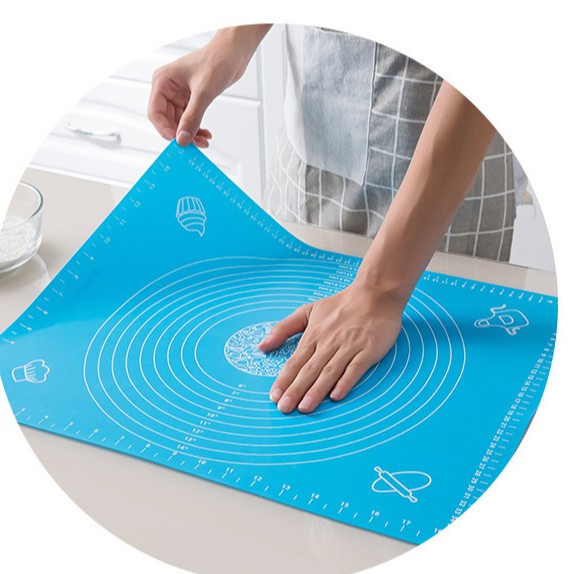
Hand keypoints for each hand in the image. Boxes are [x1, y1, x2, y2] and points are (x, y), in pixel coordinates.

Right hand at [147, 26, 269, 146]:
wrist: (234, 52)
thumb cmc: (217, 60)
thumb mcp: (203, 93)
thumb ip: (192, 117)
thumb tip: (182, 138)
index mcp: (163, 81)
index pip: (155, 113)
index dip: (165, 130)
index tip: (178, 143)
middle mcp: (168, 88)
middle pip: (167, 120)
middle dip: (180, 134)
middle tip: (194, 146)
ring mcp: (179, 94)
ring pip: (179, 122)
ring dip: (190, 133)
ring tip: (203, 141)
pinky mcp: (191, 98)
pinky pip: (189, 118)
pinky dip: (196, 128)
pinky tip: (205, 134)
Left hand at [258, 283, 403, 413]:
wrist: (376, 294)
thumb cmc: (341, 305)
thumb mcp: (308, 311)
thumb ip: (284, 328)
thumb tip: (261, 346)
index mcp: (314, 334)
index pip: (295, 361)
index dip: (284, 379)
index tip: (274, 397)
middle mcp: (329, 342)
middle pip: (310, 369)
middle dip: (296, 389)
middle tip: (284, 407)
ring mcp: (349, 346)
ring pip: (330, 371)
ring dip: (317, 390)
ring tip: (305, 407)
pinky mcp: (368, 350)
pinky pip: (356, 368)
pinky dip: (346, 381)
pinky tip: (337, 395)